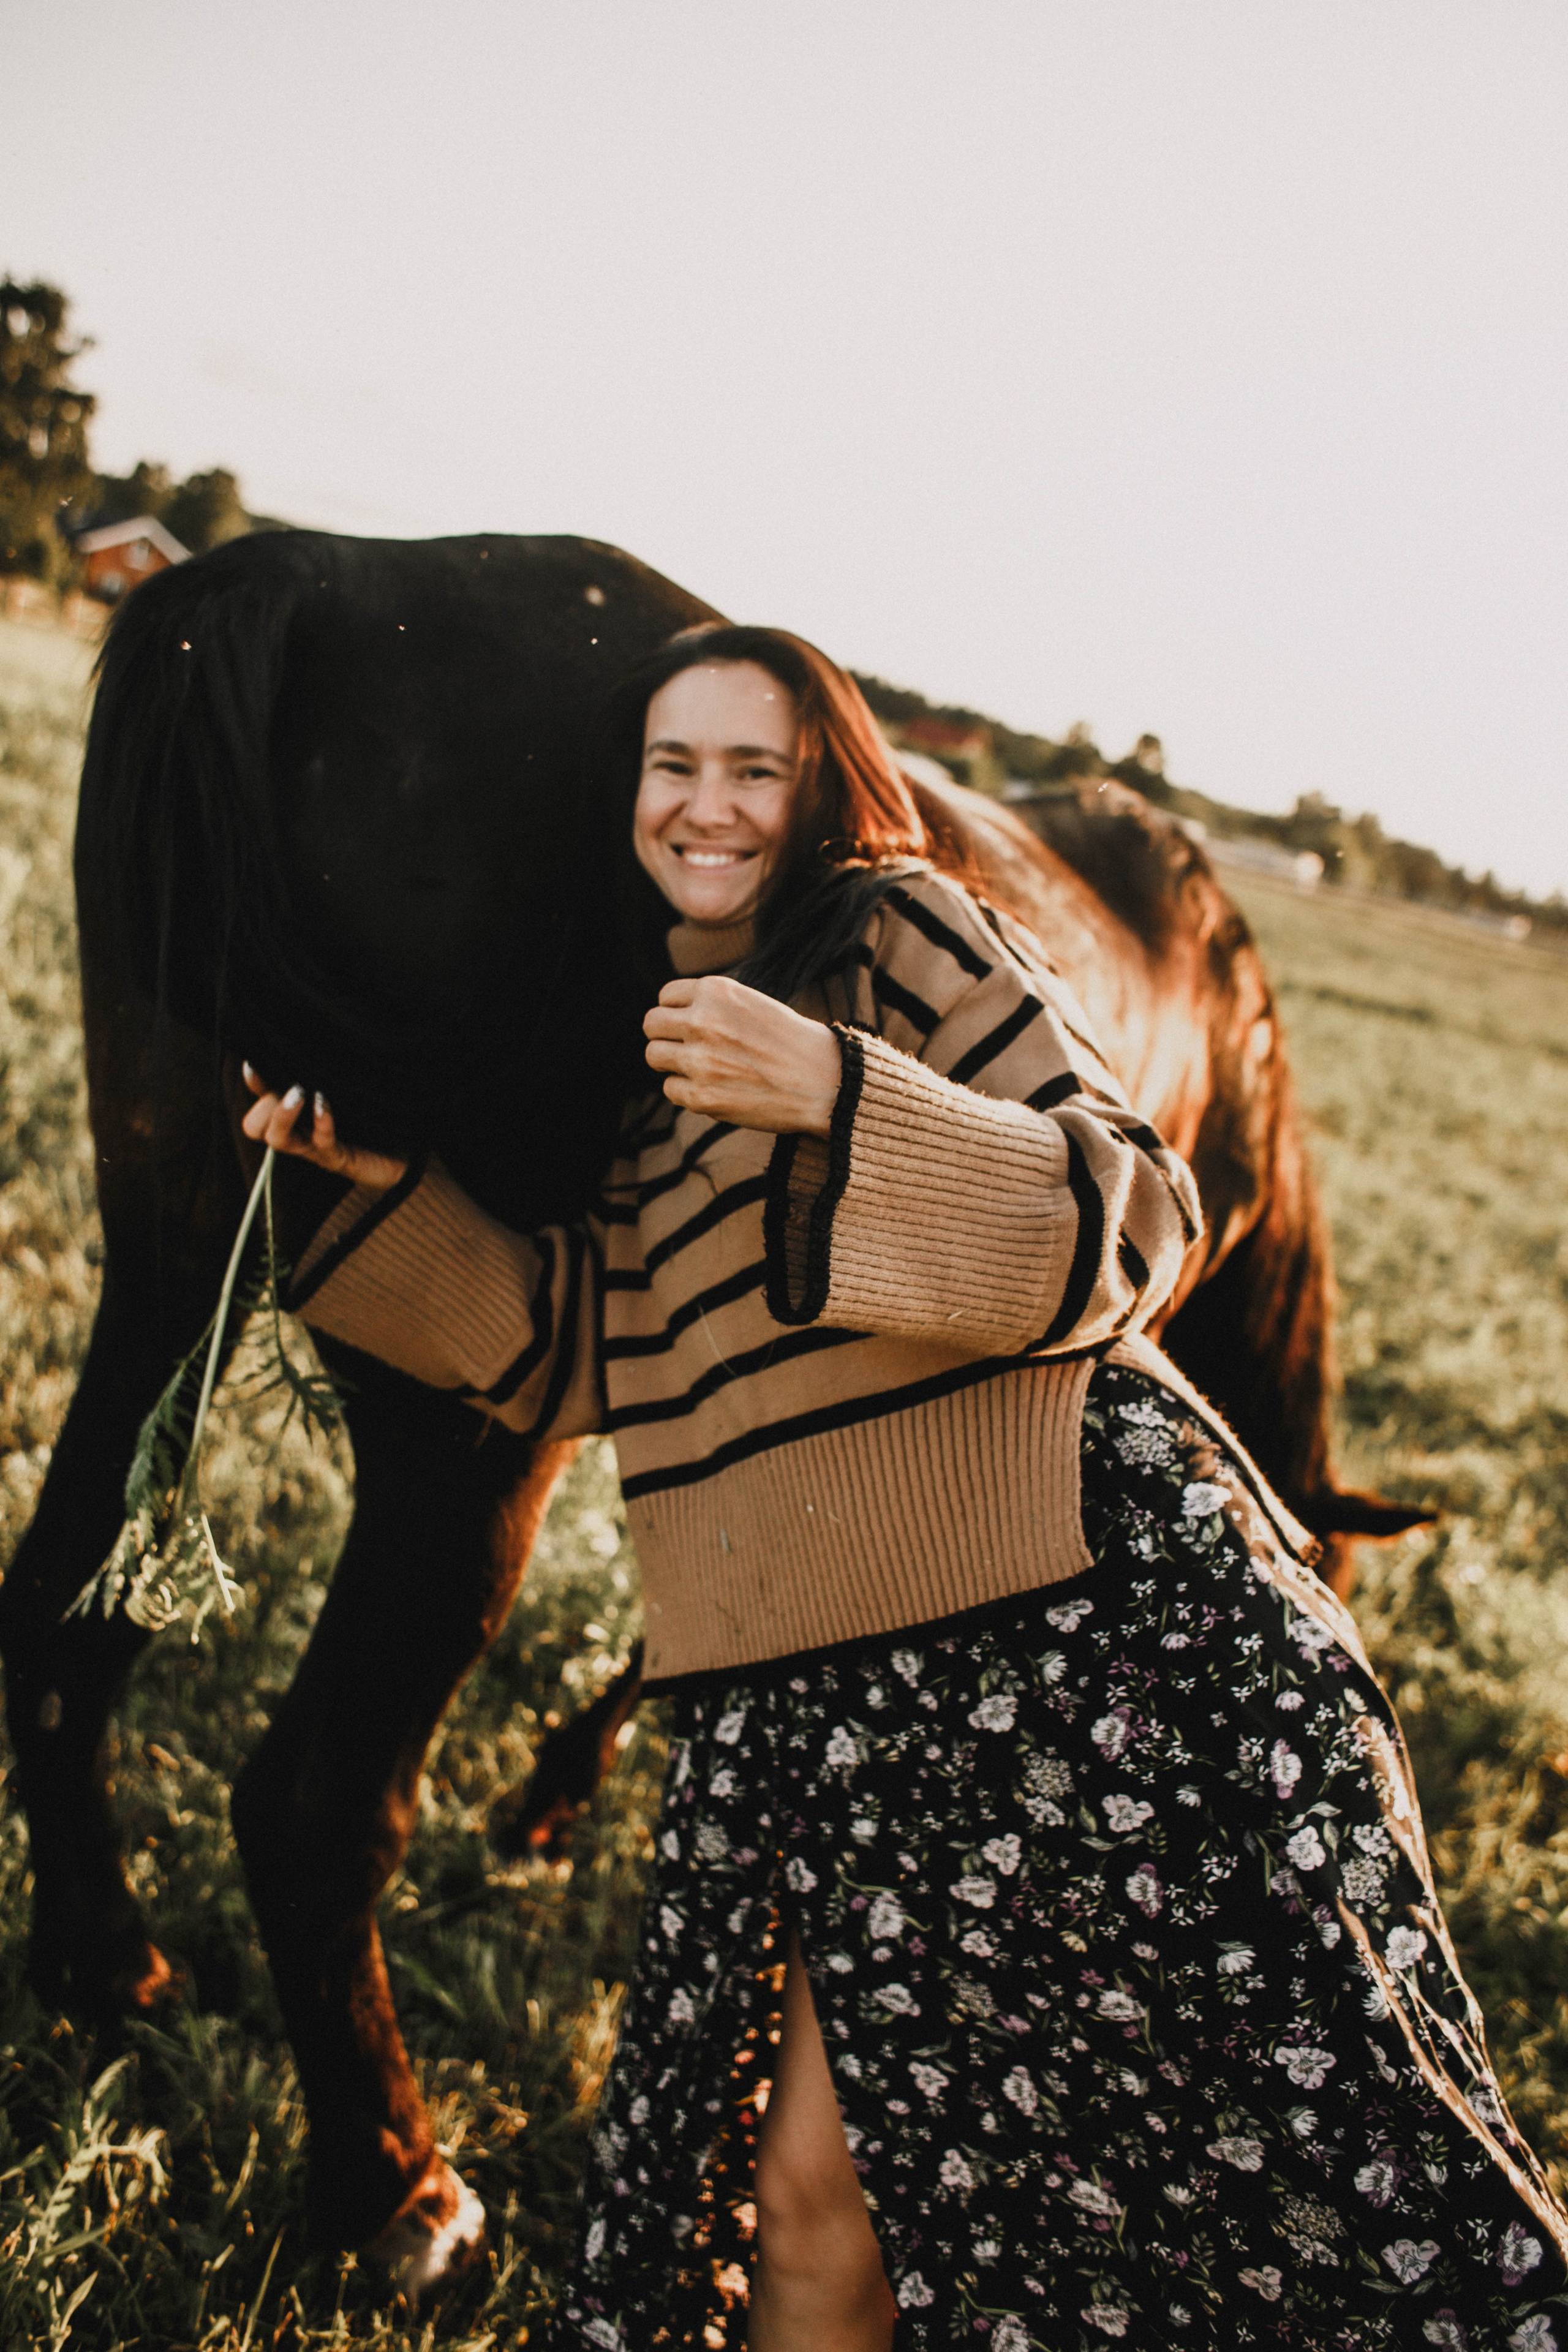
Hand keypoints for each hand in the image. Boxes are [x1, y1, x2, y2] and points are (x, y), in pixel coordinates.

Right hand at [241, 1065, 408, 1191]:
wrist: (405, 1147)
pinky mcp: (338, 1159)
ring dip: (282, 1115)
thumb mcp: (346, 1082)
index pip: (259, 1095)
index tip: (254, 1061)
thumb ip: (324, 1065)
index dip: (253, 1079)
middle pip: (254, 1125)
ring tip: (299, 1094)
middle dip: (262, 1105)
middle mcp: (298, 1129)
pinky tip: (324, 1105)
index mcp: (294, 1109)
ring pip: (277, 1139)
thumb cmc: (372, 1110)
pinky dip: (321, 1123)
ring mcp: (315, 1147)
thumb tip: (313, 1032)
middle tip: (288, 1087)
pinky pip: (320, 1144)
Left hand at [643, 977, 841, 1135]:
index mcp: (716, 991)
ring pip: (654, 1056)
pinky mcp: (701, 1096)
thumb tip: (673, 1016)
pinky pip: (670, 1089)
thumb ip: (713, 1005)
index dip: (677, 1011)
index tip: (692, 1024)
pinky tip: (715, 1089)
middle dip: (666, 1036)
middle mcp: (703, 1021)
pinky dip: (686, 1091)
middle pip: (652, 1024)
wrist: (825, 1081)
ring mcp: (699, 1060)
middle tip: (688, 1048)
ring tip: (702, 1069)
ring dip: (673, 1063)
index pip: (666, 996)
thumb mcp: (752, 1004)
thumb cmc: (792, 1043)